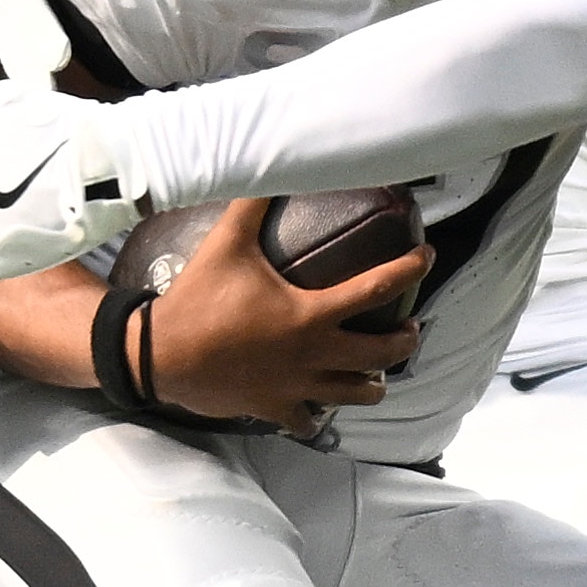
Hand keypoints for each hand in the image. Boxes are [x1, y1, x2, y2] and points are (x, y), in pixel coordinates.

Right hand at [141, 199, 423, 434]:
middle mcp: (314, 355)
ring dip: (372, 383)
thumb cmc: (198, 299)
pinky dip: (317, 415)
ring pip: (357, 395)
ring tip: (375, 373)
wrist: (160, 356)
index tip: (426, 257)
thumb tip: (268, 165)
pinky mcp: (274, 409)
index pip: (378, 288)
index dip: (410, 269)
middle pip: (383, 355)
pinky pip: (309, 422)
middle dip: (405, 340)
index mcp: (311, 315)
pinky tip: (317, 407)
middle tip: (409, 327)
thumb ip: (252, 205)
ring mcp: (297, 388)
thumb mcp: (227, 244)